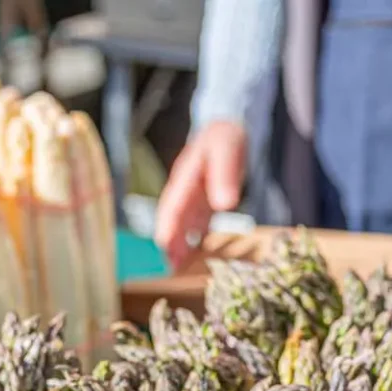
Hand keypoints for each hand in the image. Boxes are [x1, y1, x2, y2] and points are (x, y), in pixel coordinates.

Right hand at [154, 121, 246, 268]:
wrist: (227, 125)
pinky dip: (193, 237)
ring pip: (181, 222)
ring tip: (176, 264)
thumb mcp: (227, 151)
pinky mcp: (204, 198)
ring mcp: (193, 194)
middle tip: (168, 263)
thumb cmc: (226, 136)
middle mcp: (185, 187)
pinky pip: (196, 221)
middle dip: (169, 239)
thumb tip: (224, 204)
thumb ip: (225, 176)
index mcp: (186, 175)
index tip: (163, 243)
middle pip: (172, 217)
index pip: (173, 204)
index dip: (168, 225)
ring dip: (178, 242)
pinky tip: (194, 253)